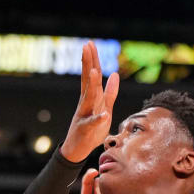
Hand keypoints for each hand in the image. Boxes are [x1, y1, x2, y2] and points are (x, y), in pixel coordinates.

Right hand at [59, 41, 119, 162]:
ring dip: (91, 85)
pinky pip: (92, 123)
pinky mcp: (87, 129)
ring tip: (93, 71)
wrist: (78, 149)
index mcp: (91, 97)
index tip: (90, 44)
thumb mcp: (104, 108)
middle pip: (88, 81)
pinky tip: (103, 115)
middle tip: (87, 46)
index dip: (92, 60)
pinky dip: (98, 119)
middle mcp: (86, 103)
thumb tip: (114, 74)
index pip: (92, 76)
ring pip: (89, 98)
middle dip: (88, 63)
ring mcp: (85, 115)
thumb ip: (110, 92)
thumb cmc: (91, 128)